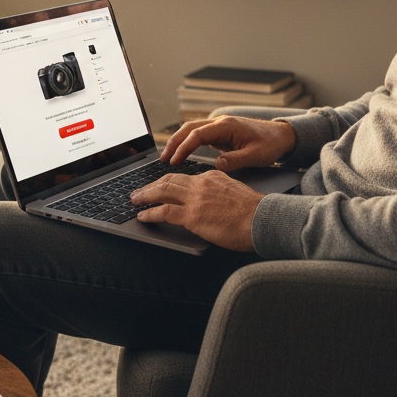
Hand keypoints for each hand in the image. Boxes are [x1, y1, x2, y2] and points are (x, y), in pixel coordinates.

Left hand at [132, 169, 260, 250]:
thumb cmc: (254, 213)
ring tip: (135, 201)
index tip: (160, 187)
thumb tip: (211, 203)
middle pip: (168, 180)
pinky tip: (143, 216)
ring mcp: (195, 199)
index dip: (168, 182)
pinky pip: (164, 211)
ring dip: (145, 196)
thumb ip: (220, 193)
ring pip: (162, 191)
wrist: (262, 219)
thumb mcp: (235, 193)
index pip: (184, 177)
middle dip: (150, 186)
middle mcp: (201, 184)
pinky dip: (150, 213)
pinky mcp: (192, 215)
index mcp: (212, 177)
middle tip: (139, 192)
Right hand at [161, 115, 297, 171]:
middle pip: (189, 128)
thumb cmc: (270, 145)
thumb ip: (236, 160)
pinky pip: (198, 135)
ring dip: (178, 141)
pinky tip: (180, 154)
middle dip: (174, 142)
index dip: (184, 148)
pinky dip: (187, 143)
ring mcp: (219, 127)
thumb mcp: (256, 155)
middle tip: (162, 159)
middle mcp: (220, 123)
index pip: (198, 134)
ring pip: (192, 130)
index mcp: (226, 126)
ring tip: (167, 157)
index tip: (174, 161)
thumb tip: (218, 165)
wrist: (281, 136)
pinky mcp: (220, 133)